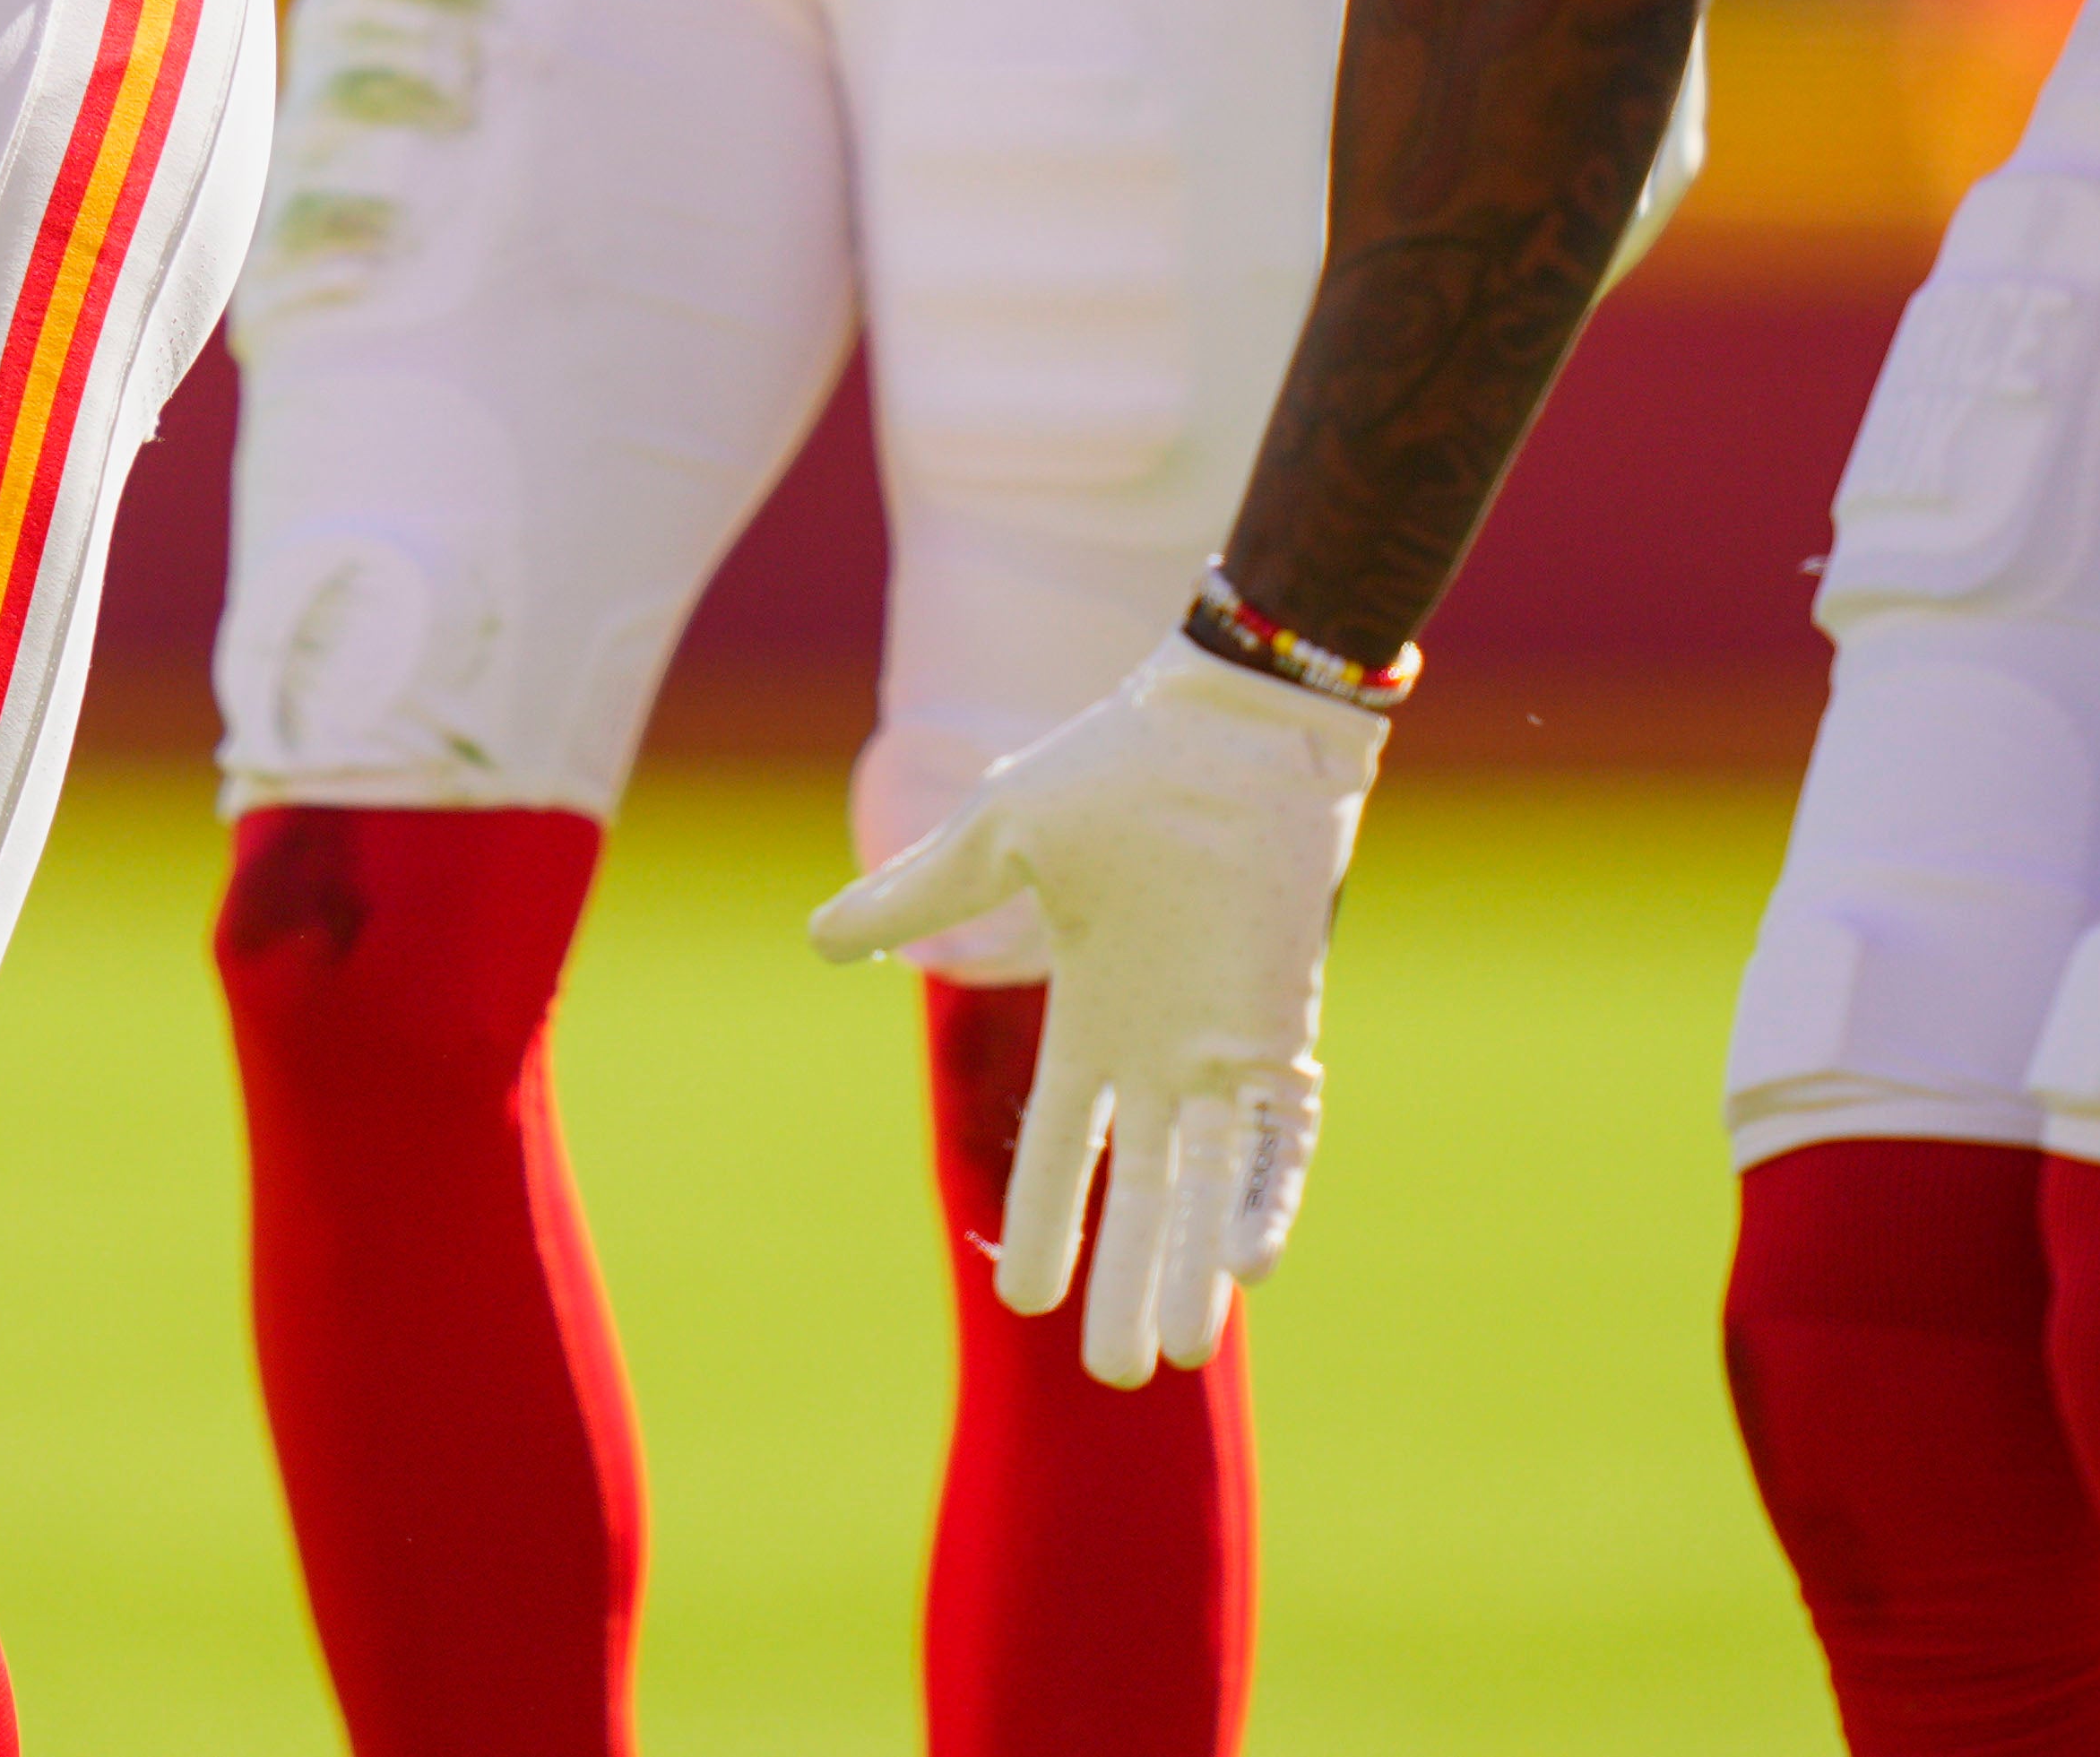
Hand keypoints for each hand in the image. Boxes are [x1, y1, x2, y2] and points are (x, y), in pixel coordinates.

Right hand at [808, 639, 1383, 1386]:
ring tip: (1179, 1358)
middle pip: (1138, 1192)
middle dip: (1128, 1281)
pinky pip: (1279, 1131)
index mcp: (1093, 1013)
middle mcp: (1161, 1046)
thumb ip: (923, 897)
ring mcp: (1225, 1039)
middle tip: (1120, 1378)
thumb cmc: (1116, 767)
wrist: (1230, 721)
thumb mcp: (1001, 837)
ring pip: (1206, 1182)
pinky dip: (1267, 1193)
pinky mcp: (1282, 1019)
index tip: (1020, 1299)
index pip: (1060, 1143)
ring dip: (1194, 1267)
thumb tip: (818, 939)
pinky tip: (1253, 1265)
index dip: (1044, 1221)